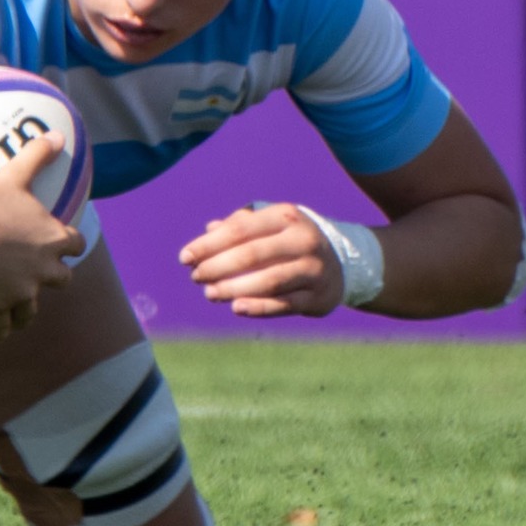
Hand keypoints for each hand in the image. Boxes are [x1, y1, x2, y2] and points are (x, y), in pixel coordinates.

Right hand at [0, 132, 81, 342]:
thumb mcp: (16, 174)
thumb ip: (38, 154)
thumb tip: (58, 134)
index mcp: (52, 238)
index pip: (75, 244)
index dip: (70, 243)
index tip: (65, 243)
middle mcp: (44, 268)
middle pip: (62, 279)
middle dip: (54, 276)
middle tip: (41, 273)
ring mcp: (22, 290)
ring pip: (34, 310)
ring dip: (28, 310)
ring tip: (21, 311)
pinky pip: (2, 327)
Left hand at [181, 202, 343, 317]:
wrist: (340, 264)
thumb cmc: (288, 242)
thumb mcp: (268, 226)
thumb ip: (238, 226)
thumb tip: (208, 229)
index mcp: (286, 217)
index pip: (239, 230)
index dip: (208, 244)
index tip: (184, 258)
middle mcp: (303, 240)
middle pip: (251, 255)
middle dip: (217, 267)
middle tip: (196, 277)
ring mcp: (313, 269)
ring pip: (268, 281)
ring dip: (233, 289)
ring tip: (210, 293)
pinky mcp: (317, 297)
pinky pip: (284, 304)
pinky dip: (259, 307)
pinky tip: (236, 308)